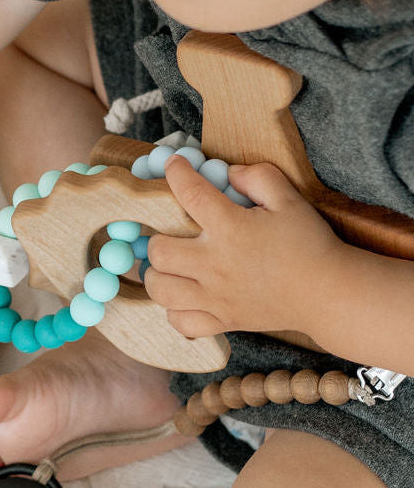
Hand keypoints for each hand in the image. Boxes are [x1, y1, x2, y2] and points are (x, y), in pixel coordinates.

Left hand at [143, 156, 344, 338]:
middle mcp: (216, 265)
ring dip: (157, 275)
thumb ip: (257, 176)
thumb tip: (227, 172)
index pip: (189, 193)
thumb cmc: (310, 244)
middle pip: (158, 251)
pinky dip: (174, 311)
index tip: (174, 165)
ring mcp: (217, 297)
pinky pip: (182, 323)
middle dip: (155, 238)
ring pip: (161, 290)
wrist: (331, 294)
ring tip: (168, 265)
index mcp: (230, 228)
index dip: (176, 172)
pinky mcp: (224, 322)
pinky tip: (184, 295)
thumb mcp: (288, 199)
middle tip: (167, 233)